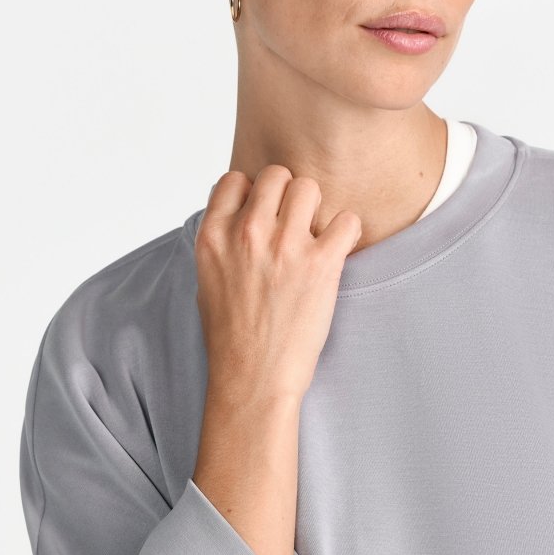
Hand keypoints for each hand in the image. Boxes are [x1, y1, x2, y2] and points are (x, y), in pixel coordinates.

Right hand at [194, 166, 361, 402]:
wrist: (252, 379)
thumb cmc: (230, 337)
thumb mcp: (206, 279)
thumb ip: (222, 240)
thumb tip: (240, 214)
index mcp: (213, 236)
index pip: (236, 179)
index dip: (253, 193)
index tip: (263, 215)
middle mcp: (246, 233)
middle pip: (276, 175)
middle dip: (287, 196)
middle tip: (294, 226)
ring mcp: (284, 247)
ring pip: (309, 188)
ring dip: (316, 209)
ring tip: (315, 238)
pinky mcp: (320, 264)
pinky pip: (347, 220)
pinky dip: (347, 232)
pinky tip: (338, 251)